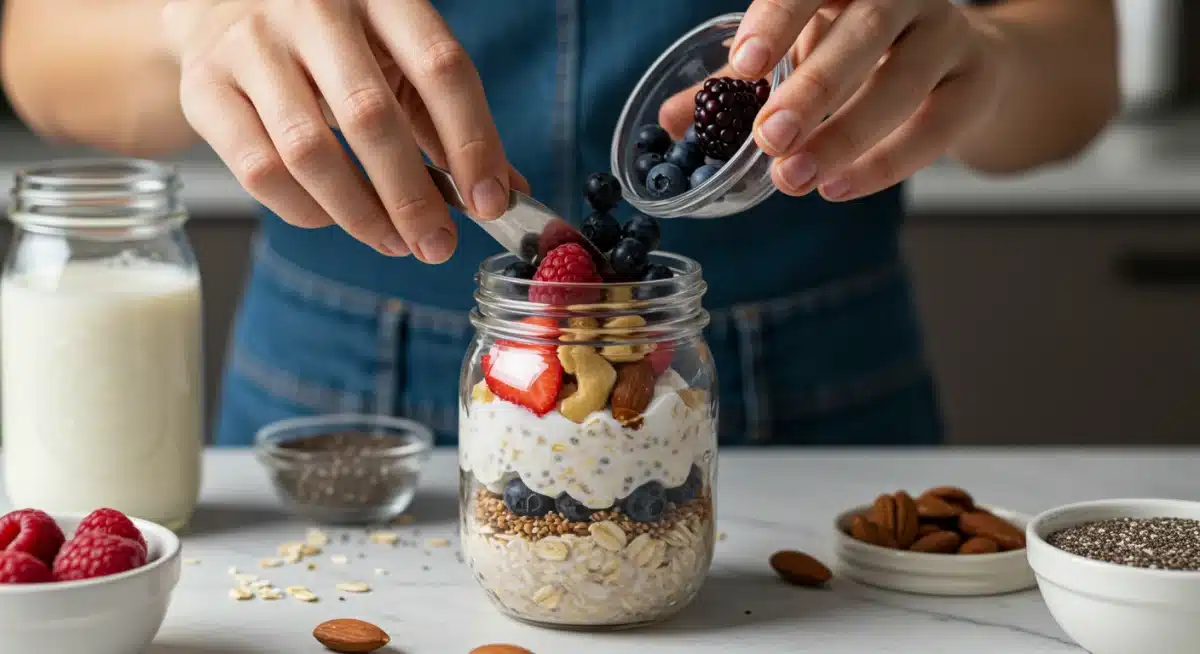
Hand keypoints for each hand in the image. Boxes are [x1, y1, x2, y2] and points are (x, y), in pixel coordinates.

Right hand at [161, 0, 526, 261]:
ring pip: (310, 151)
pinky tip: (335, 219)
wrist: (217, 6)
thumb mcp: (394, 58)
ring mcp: (250, 43)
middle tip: (438, 245)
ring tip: (394, 242)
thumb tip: (503, 192)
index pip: (440, 67)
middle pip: (371, 116)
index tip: (490, 202)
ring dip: (361, 214)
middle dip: (413, 196)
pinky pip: (260, 170)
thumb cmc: (330, 42)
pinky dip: (306, 210)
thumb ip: (444, 120)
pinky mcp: (205, 87)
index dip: (472, 141)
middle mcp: (313, 6)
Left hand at [665, 1, 1000, 201]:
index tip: (745, 64)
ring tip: (793, 178)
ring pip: (903, 80)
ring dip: (846, 134)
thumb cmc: (858, 52)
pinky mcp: (975, 82)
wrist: (959, 63)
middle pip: (864, 30)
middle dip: (813, 88)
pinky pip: (936, 126)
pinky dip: (886, 162)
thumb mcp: (795, 56)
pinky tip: (837, 186)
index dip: (779, 18)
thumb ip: (735, 88)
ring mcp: (947, 33)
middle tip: (768, 138)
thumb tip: (668, 121)